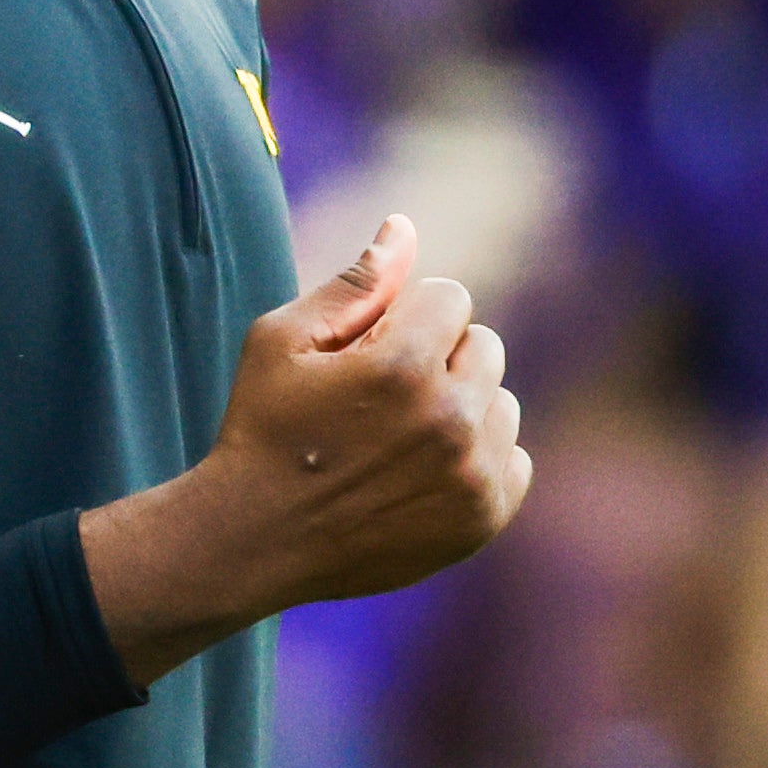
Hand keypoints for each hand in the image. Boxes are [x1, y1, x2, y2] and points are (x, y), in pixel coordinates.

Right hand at [84, 214, 531, 684]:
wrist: (252, 541)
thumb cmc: (261, 429)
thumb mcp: (282, 340)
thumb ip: (356, 283)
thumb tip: (405, 226)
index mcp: (402, 367)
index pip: (451, 297)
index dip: (405, 318)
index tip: (366, 352)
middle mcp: (449, 420)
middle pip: (484, 347)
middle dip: (438, 359)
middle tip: (381, 398)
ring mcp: (472, 476)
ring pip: (502, 404)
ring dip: (462, 410)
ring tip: (400, 439)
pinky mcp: (482, 519)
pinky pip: (515, 461)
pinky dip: (478, 461)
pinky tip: (423, 473)